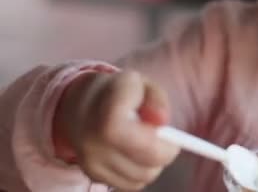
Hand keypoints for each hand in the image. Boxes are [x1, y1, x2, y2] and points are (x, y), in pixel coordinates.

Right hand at [54, 70, 179, 189]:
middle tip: (164, 138)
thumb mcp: (141, 84)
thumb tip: (163, 120)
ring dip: (152, 164)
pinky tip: (133, 151)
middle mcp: (94, 144)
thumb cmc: (118, 92)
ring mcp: (91, 163)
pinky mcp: (93, 175)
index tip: (170, 133)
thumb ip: (157, 100)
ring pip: (141, 178)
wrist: (79, 103)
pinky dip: (139, 171)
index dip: (163, 144)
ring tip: (145, 141)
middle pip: (145, 167)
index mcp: (107, 116)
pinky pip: (131, 183)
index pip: (144, 144)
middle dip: (164, 155)